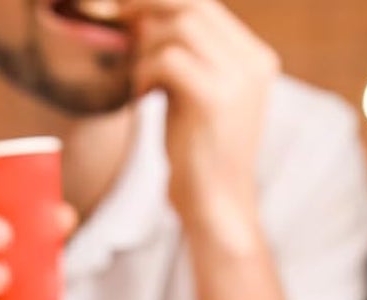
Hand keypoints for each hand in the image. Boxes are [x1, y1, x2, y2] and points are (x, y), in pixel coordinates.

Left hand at [130, 0, 277, 249]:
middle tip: (111, 14)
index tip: (124, 9)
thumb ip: (184, 57)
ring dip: (146, 47)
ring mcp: (238, 79)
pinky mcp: (215, 99)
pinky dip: (145, 72)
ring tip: (138, 80)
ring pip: (180, 25)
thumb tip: (143, 16)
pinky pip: (168, 59)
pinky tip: (141, 98)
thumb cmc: (197, 158)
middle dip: (146, 4)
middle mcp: (253, 63)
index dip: (160, 0)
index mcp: (255, 59)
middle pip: (193, 3)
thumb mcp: (195, 97)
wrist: (215, 210)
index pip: (204, 4)